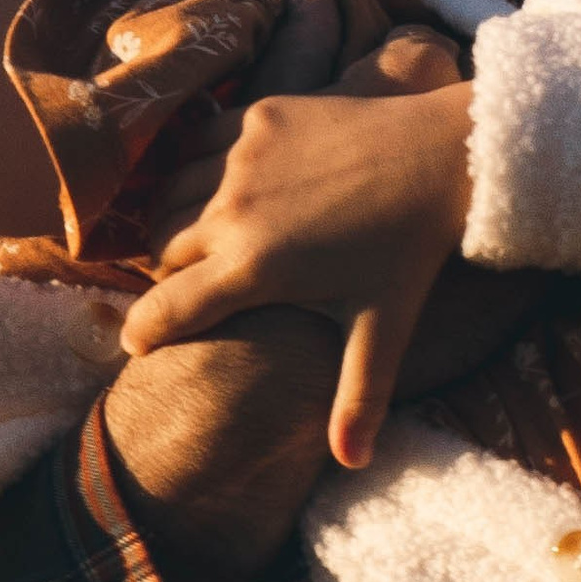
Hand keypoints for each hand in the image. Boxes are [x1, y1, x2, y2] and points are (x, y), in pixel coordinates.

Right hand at [120, 7, 478, 466]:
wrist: (444, 158)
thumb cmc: (411, 249)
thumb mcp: (383, 328)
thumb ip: (359, 397)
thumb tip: (351, 463)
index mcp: (253, 269)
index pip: (168, 308)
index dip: (143, 333)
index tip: (136, 347)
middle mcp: (234, 211)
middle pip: (164, 249)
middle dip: (170, 275)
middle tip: (186, 289)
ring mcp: (242, 157)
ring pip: (174, 194)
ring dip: (177, 220)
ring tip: (198, 241)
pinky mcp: (258, 117)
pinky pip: (202, 145)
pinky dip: (201, 169)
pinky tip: (224, 188)